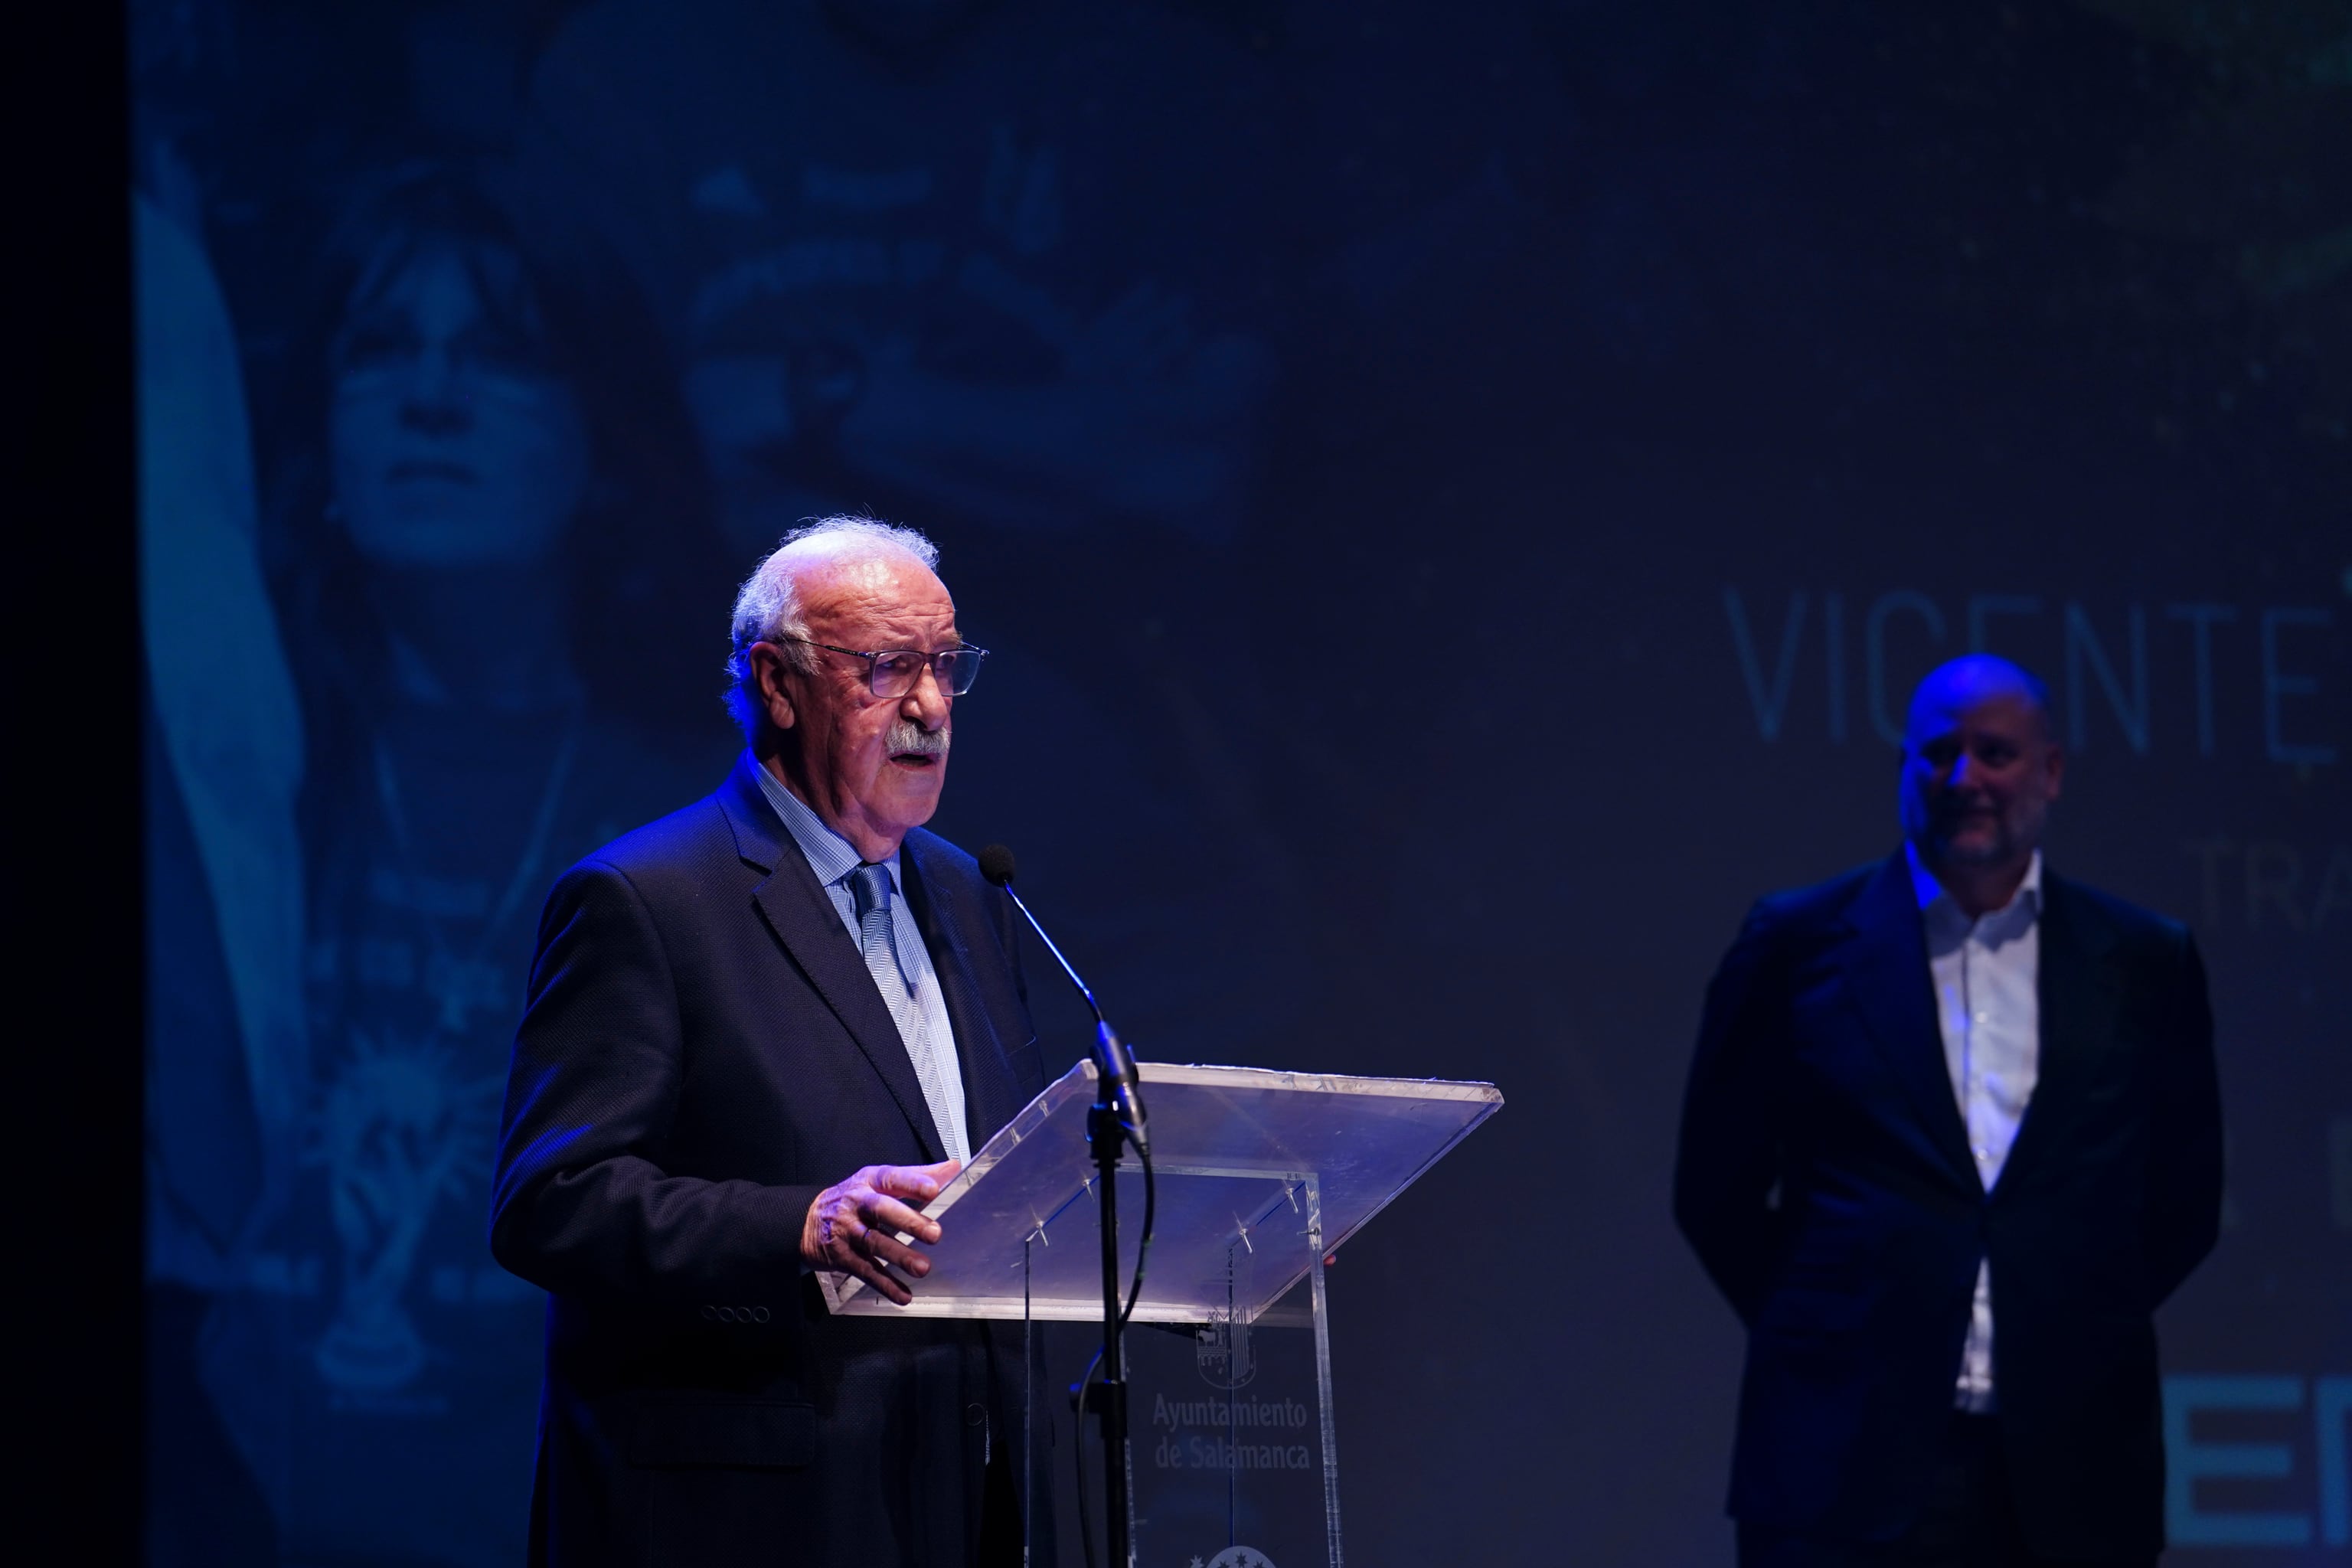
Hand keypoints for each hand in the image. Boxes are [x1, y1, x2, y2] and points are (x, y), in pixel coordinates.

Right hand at [801, 1159, 961, 1305]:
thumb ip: (916, 1176)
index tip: (933, 1189)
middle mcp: (857, 1204)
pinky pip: (866, 1271)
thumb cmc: (853, 1199)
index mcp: (870, 1181)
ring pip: (875, 1243)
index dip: (912, 1183)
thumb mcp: (878, 1180)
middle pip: (882, 1210)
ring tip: (922, 1268)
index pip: (892, 1178)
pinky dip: (886, 1285)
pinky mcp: (843, 1256)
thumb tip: (952, 1168)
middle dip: (909, 1221)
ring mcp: (848, 1231)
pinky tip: (903, 1295)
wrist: (806, 1221)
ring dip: (900, 1257)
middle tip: (934, 1234)